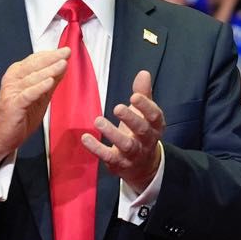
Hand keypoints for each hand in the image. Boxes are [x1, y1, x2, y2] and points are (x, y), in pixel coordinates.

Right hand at [0, 48, 69, 166]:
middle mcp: (13, 80)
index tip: (66, 50)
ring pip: (32, 78)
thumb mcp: (40, 96)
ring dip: (48, 70)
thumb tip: (63, 66)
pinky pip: (28, 94)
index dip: (51, 54)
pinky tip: (49, 82)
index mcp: (18, 74)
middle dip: (52, 58)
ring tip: (62, 64)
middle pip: (34, 65)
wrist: (1, 135)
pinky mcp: (12, 104)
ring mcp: (11, 91)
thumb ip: (50, 81)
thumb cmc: (19, 115)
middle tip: (66, 52)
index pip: (35, 60)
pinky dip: (39, 87)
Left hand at [81, 70, 163, 192]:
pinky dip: (97, 148)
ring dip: (112, 134)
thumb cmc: (141, 133)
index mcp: (155, 126)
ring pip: (126, 145)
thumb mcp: (144, 113)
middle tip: (117, 107)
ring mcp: (133, 154)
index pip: (155, 116)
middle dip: (131, 119)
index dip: (146, 106)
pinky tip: (86, 138)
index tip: (134, 96)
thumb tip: (143, 73)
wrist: (143, 166)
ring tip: (98, 121)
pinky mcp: (119, 163)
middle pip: (142, 130)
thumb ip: (143, 94)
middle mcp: (146, 141)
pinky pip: (108, 157)